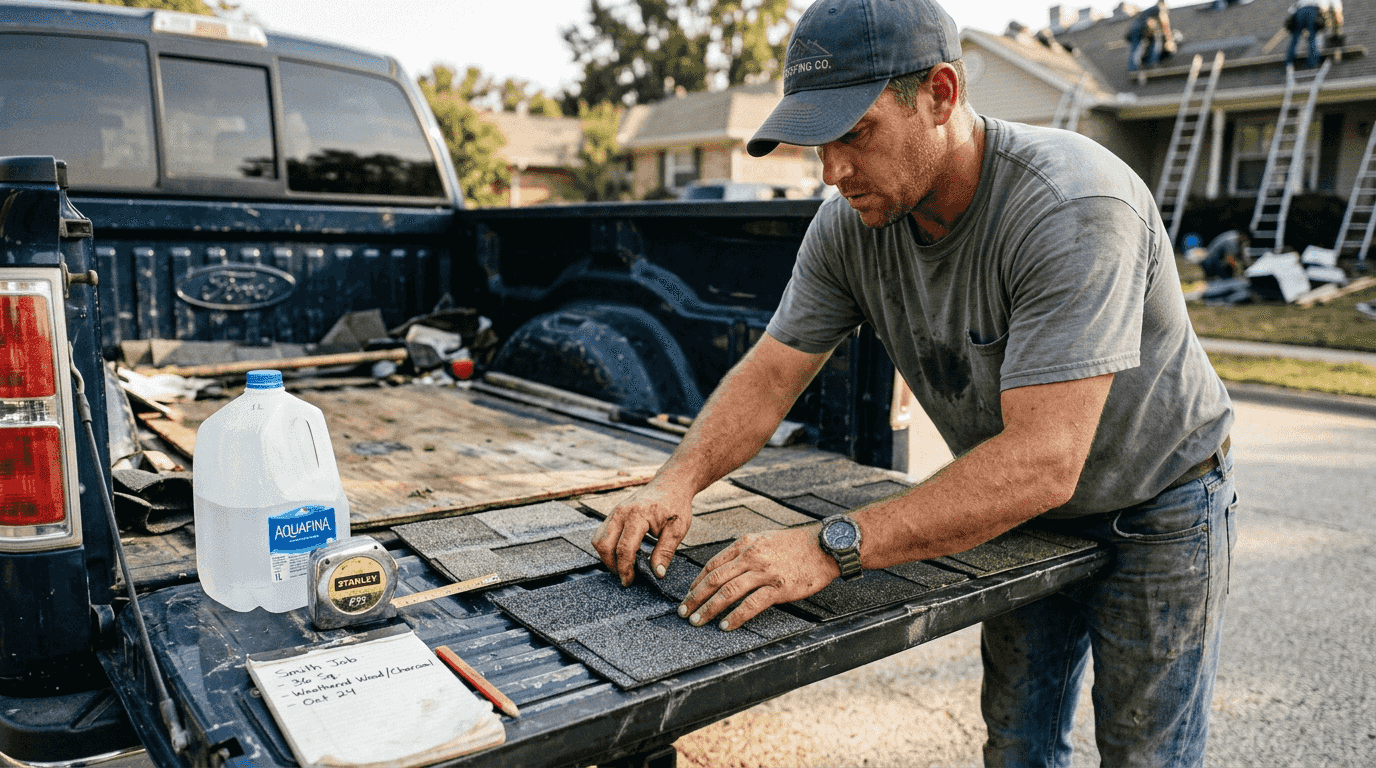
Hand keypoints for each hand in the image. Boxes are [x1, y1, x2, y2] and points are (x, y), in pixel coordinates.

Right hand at [591, 482, 692, 585]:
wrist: (671, 484)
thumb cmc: (675, 505)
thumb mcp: (677, 529)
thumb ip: (665, 552)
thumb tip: (657, 574)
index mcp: (638, 515)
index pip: (624, 548)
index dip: (625, 569)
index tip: (630, 581)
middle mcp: (621, 512)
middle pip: (604, 545)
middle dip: (612, 565)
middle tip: (626, 576)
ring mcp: (615, 512)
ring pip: (598, 540)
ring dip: (607, 557)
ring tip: (623, 566)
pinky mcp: (613, 513)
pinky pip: (602, 533)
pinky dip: (608, 547)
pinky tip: (622, 554)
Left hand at [678, 526, 839, 630]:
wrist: (824, 546)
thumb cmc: (795, 545)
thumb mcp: (764, 539)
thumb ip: (744, 552)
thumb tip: (725, 570)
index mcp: (745, 544)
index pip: (712, 564)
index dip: (697, 582)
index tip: (688, 595)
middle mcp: (751, 556)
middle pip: (714, 579)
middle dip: (695, 598)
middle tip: (683, 612)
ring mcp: (764, 572)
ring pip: (728, 592)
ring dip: (709, 609)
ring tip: (698, 621)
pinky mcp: (778, 587)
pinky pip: (751, 604)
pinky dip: (735, 616)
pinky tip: (725, 625)